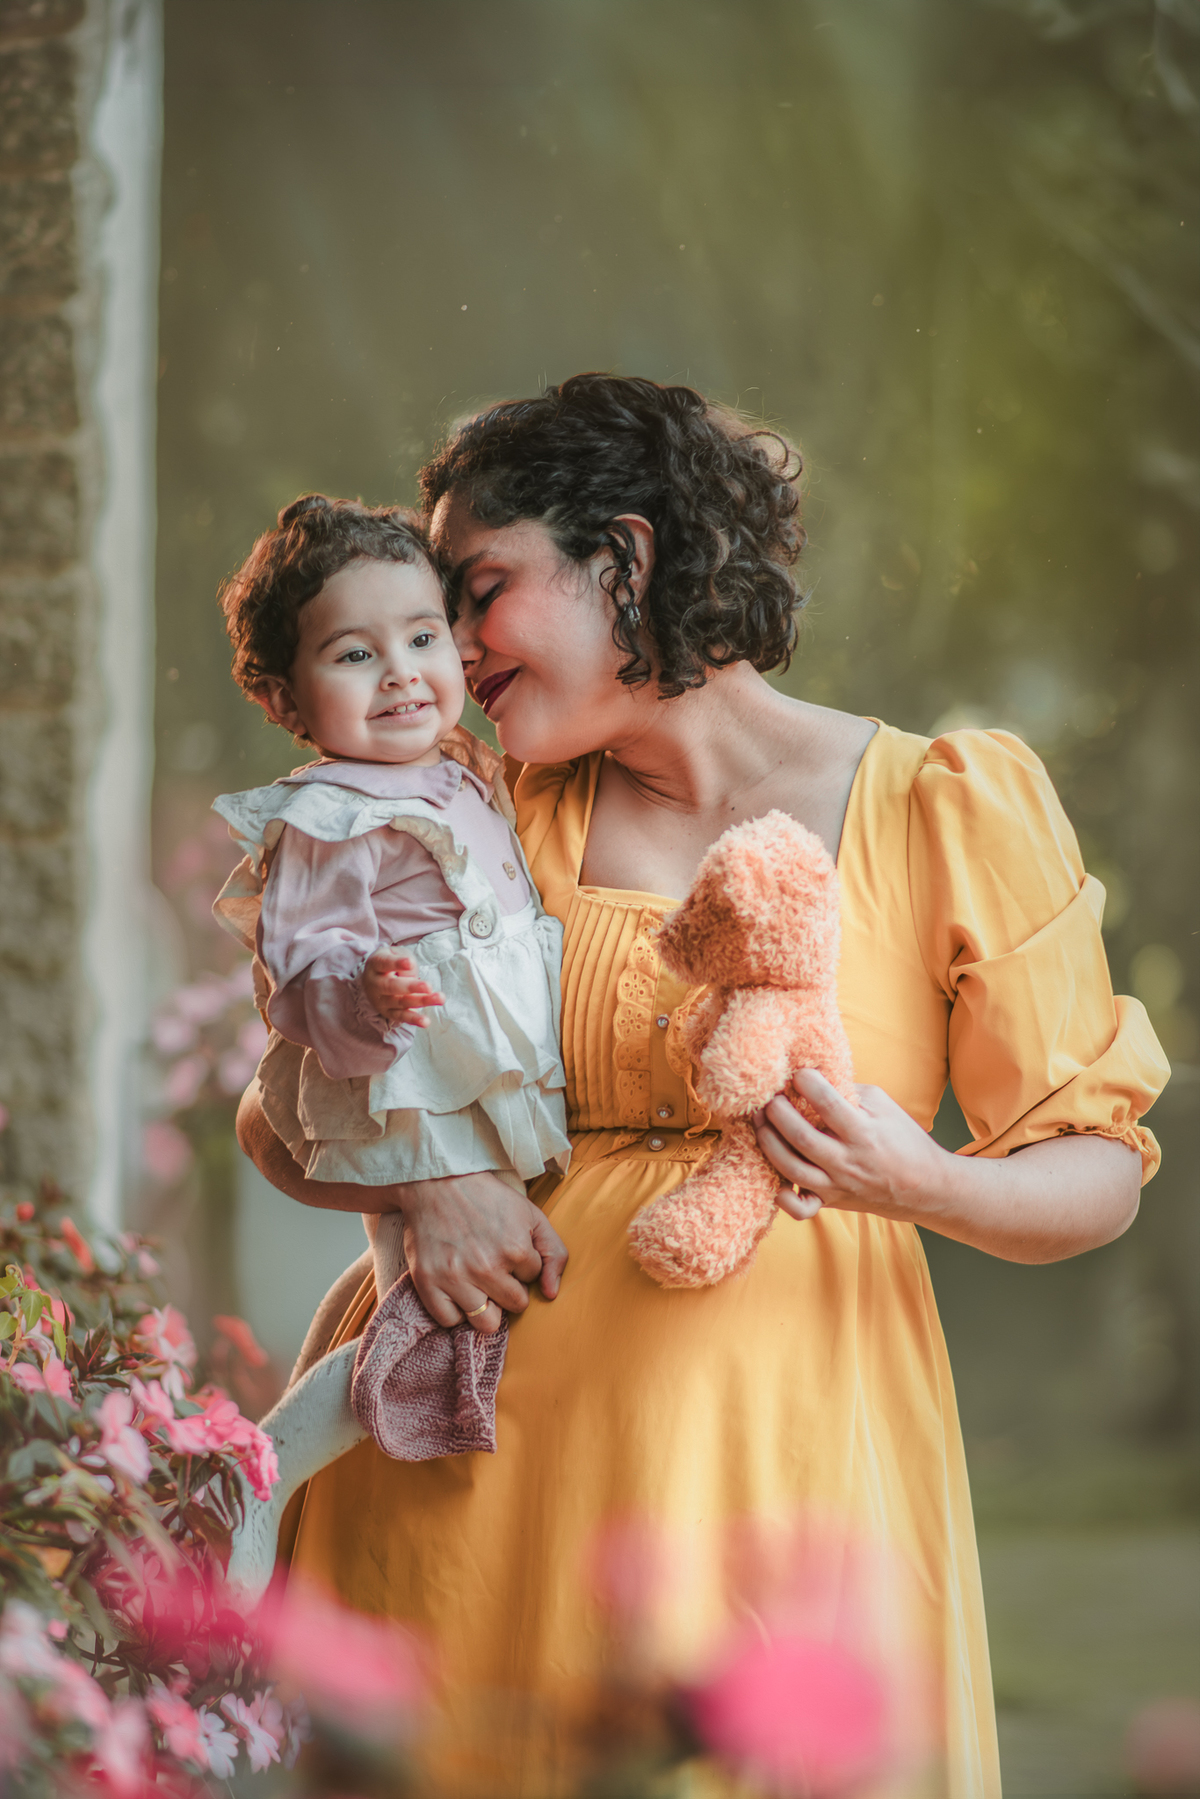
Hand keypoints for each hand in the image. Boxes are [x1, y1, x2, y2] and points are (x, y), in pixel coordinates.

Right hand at [363, 951, 444, 1026]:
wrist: (375, 978)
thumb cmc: (391, 962)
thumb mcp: (396, 953)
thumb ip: (404, 961)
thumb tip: (412, 976)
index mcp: (375, 965)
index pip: (384, 963)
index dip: (397, 963)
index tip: (410, 962)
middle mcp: (374, 984)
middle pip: (392, 986)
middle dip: (412, 987)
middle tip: (429, 986)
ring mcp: (380, 1000)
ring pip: (400, 1002)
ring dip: (421, 1001)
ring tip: (439, 999)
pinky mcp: (388, 1013)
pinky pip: (401, 1017)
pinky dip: (414, 1020)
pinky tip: (426, 1022)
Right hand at [398, 1172, 568, 1334]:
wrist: (437, 1182)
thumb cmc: (487, 1198)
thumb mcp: (531, 1214)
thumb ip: (554, 1253)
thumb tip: (551, 1294)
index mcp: (516, 1250)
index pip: (533, 1279)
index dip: (523, 1264)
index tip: (508, 1248)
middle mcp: (486, 1268)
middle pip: (515, 1305)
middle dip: (511, 1288)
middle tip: (495, 1266)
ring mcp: (455, 1278)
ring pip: (487, 1322)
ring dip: (487, 1306)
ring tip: (479, 1285)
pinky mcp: (428, 1283)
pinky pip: (450, 1321)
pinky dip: (456, 1310)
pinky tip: (458, 1290)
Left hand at [753, 1068, 951, 1223]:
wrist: (927, 1187)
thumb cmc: (904, 1139)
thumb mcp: (884, 1106)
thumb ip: (849, 1092)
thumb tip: (814, 1076)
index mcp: (865, 1133)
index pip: (829, 1104)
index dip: (808, 1083)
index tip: (798, 1072)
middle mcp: (848, 1162)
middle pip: (801, 1137)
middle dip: (777, 1112)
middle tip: (768, 1095)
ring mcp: (837, 1185)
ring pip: (791, 1168)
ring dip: (768, 1141)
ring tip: (759, 1119)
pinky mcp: (831, 1201)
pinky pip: (801, 1209)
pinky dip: (783, 1198)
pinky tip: (772, 1175)